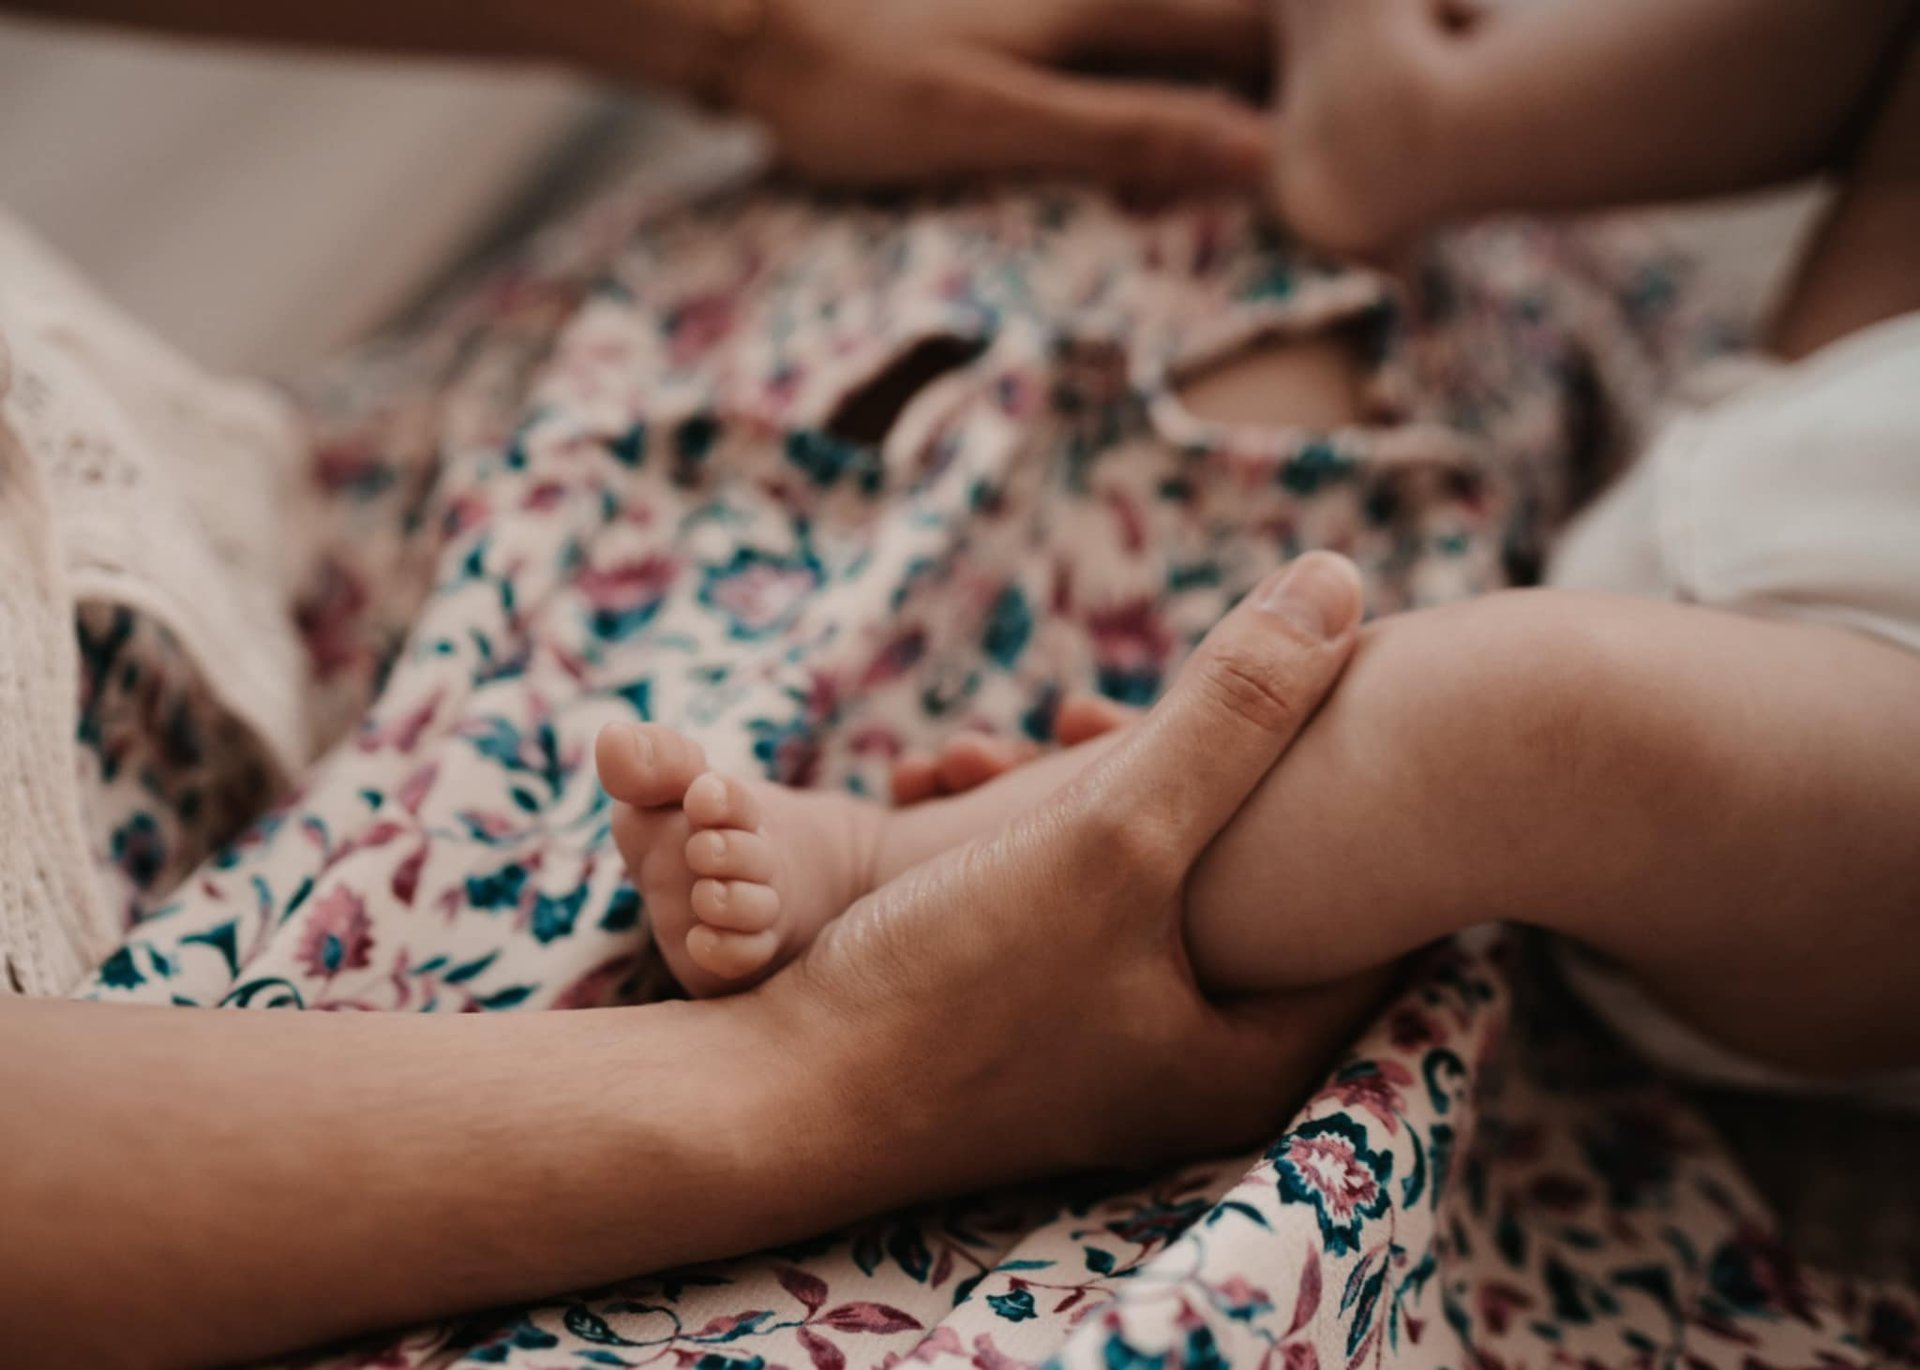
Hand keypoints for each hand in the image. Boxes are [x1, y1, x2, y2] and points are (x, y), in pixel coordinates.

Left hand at [727, 0, 1272, 193]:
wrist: (745, 20)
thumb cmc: (859, 78)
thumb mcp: (998, 122)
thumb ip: (1129, 131)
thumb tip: (1263, 154)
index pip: (1260, 31)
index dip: (1312, 98)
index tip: (1328, 175)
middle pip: (1230, 28)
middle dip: (1266, 102)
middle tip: (1273, 192)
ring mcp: (1067, 1)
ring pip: (1175, 40)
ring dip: (1201, 105)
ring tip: (1200, 188)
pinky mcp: (1030, 21)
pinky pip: (1120, 54)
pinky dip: (1140, 103)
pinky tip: (1126, 161)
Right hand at [762, 553, 1387, 1187]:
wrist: (769, 1099)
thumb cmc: (950, 991)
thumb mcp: (1108, 839)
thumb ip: (1230, 714)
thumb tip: (1338, 581)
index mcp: (1257, 1049)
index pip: (1378, 909)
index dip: (1347, 785)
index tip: (1299, 700)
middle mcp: (1199, 1062)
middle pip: (1252, 882)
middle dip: (1193, 771)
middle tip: (1111, 714)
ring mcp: (1109, 1046)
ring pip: (1149, 881)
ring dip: (1095, 792)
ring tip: (1018, 746)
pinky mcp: (1030, 1023)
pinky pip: (1073, 900)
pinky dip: (1040, 836)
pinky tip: (970, 790)